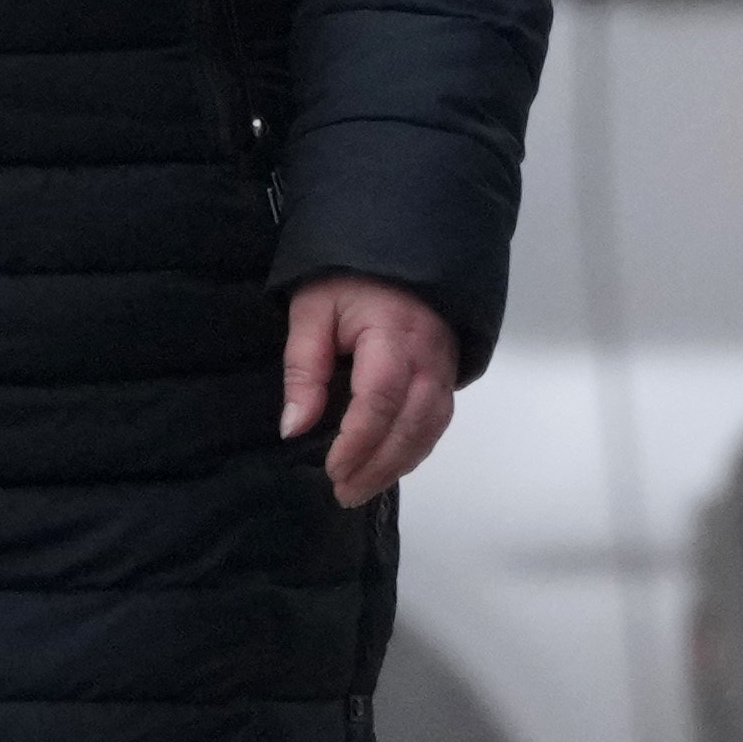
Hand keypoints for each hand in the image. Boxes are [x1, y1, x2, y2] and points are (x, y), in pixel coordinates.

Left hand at [281, 275, 459, 508]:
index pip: (381, 399)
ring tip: (361, 489)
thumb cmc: (349, 279)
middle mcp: (429, 357)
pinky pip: (437, 422)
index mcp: (394, 335)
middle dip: (378, 466)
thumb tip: (294, 427)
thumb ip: (304, 368)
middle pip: (412, 425)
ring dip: (397, 466)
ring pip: (430, 429)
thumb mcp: (312, 311)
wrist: (399, 248)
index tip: (332, 469)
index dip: (357, 442)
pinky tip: (389, 466)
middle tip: (343, 493)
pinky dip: (414, 450)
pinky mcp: (448, 375)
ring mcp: (444, 368)